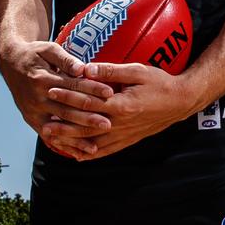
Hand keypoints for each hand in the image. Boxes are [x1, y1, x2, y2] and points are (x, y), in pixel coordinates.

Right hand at [0, 40, 113, 159]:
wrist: (10, 63)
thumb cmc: (34, 53)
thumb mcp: (48, 49)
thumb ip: (66, 59)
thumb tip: (82, 69)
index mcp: (42, 79)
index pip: (73, 86)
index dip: (92, 89)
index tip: (110, 93)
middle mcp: (36, 98)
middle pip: (67, 110)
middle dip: (88, 118)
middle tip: (108, 124)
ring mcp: (33, 112)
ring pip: (59, 127)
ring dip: (77, 138)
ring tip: (95, 147)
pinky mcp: (31, 120)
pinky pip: (49, 136)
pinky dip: (63, 145)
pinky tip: (78, 154)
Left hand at [44, 62, 196, 160]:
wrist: (180, 102)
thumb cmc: (160, 82)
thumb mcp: (137, 70)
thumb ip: (111, 70)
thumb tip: (87, 69)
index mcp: (122, 105)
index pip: (88, 102)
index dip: (69, 97)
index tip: (52, 91)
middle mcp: (120, 124)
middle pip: (86, 126)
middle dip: (63, 124)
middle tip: (44, 123)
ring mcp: (124, 135)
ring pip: (93, 142)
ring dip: (72, 142)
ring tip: (53, 140)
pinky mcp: (128, 141)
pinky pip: (105, 151)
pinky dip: (89, 154)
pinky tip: (76, 155)